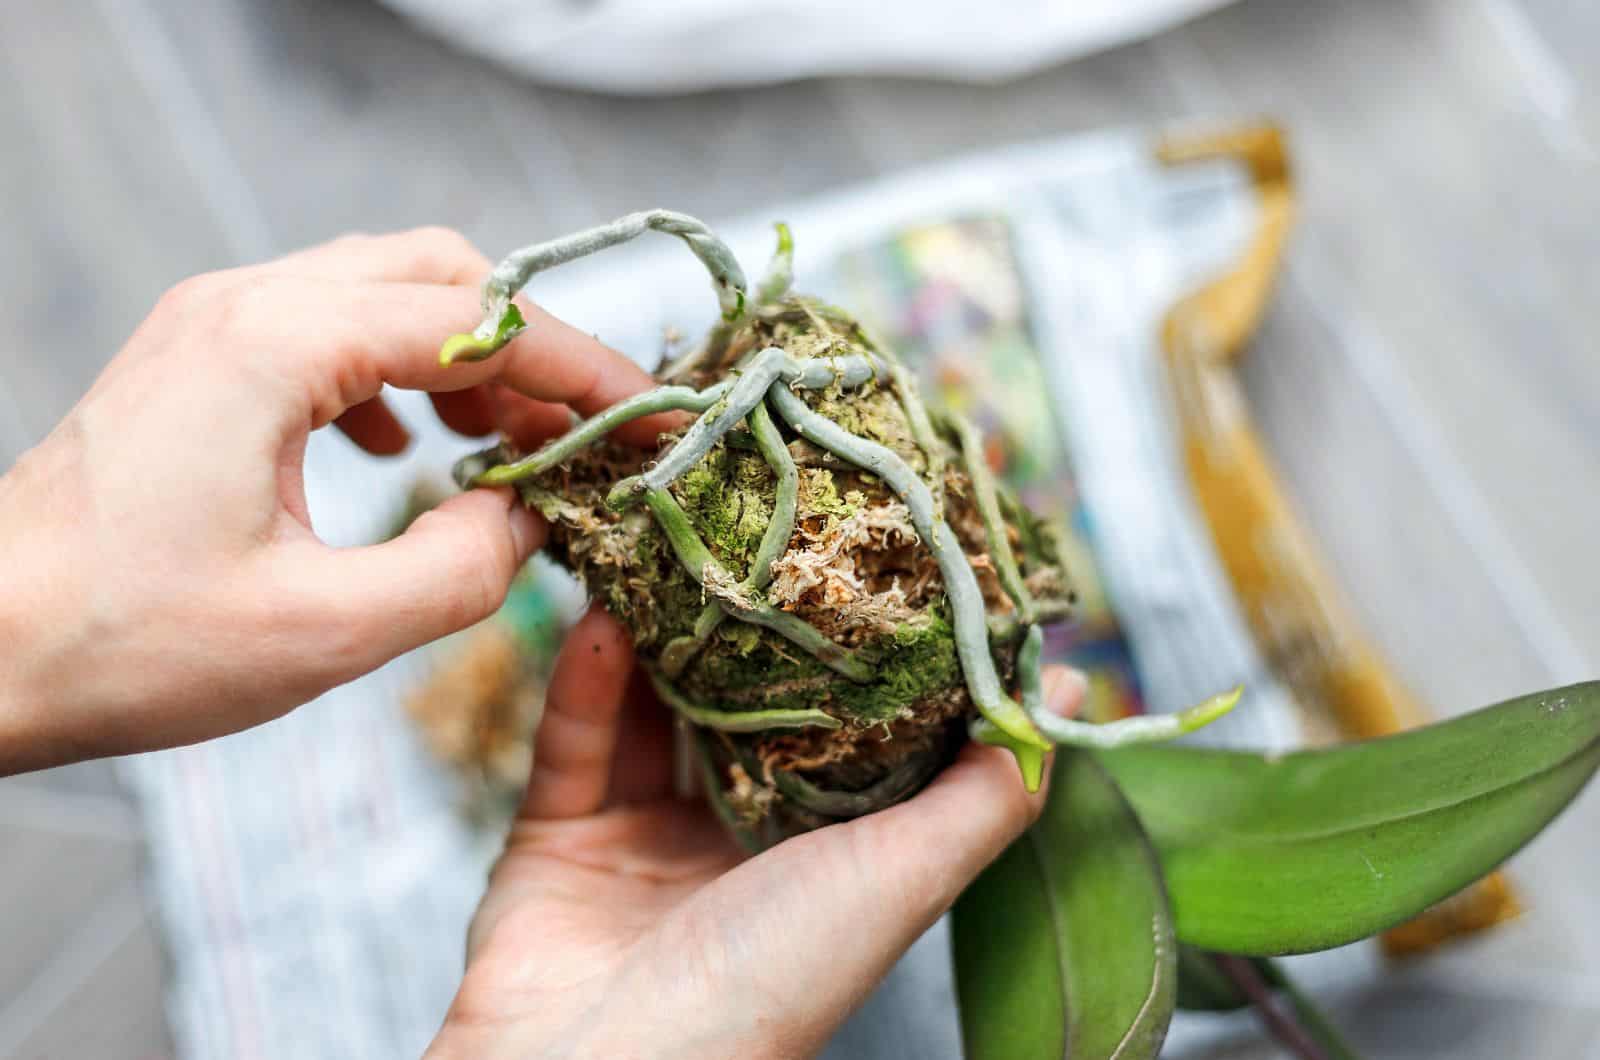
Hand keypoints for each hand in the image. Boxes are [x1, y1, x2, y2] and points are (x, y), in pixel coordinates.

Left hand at [0, 229, 677, 772]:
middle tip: (580, 436)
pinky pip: (331, 326)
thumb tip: (529, 524)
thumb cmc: (122, 642)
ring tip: (507, 446)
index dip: (581, 370)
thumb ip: (458, 574)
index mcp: (275, 346)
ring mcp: (214, 323)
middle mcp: (246, 304)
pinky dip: (400, 372)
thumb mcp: (320, 631)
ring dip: (467, 356)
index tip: (650, 417)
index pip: (476, 325)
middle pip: (439, 274)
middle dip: (529, 350)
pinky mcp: (198, 360)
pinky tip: (405, 448)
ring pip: (385, 290)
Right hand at [426, 606, 1084, 1059]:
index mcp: (826, 856)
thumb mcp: (906, 876)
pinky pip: (574, 741)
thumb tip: (1068, 697)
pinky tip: (602, 616)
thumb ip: (990, 793)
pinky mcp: (558, 837)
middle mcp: (736, 842)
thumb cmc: (772, 982)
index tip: (870, 552)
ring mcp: (645, 837)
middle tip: (753, 528)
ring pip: (651, 711)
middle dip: (746, 625)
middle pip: (741, 709)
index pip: (847, 729)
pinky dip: (584, 681)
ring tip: (669, 546)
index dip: (861, 648)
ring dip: (658, 633)